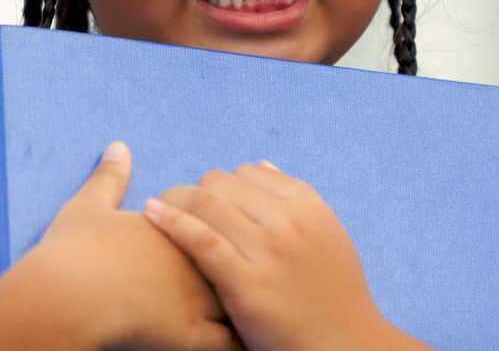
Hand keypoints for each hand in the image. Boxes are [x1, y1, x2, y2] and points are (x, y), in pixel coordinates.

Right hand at [0, 141, 239, 350]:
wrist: (64, 296)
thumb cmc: (72, 252)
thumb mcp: (89, 206)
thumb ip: (109, 178)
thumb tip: (118, 146)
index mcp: (177, 226)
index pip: (219, 223)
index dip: (227, 230)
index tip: (229, 237)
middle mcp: (194, 257)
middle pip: (240, 256)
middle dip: (248, 262)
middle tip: (256, 268)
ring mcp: (195, 297)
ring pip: (242, 299)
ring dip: (248, 302)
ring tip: (256, 306)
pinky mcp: (191, 335)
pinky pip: (230, 341)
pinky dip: (239, 341)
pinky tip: (245, 341)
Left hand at [144, 161, 405, 350]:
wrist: (345, 347)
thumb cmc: (334, 298)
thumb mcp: (326, 237)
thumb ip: (295, 200)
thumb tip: (261, 165)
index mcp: (308, 207)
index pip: (249, 173)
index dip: (224, 185)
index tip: (210, 202)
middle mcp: (288, 221)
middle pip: (223, 183)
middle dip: (198, 192)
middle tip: (181, 208)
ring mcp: (268, 251)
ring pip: (207, 202)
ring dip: (177, 199)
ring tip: (159, 208)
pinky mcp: (246, 283)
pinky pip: (201, 239)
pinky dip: (172, 221)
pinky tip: (153, 213)